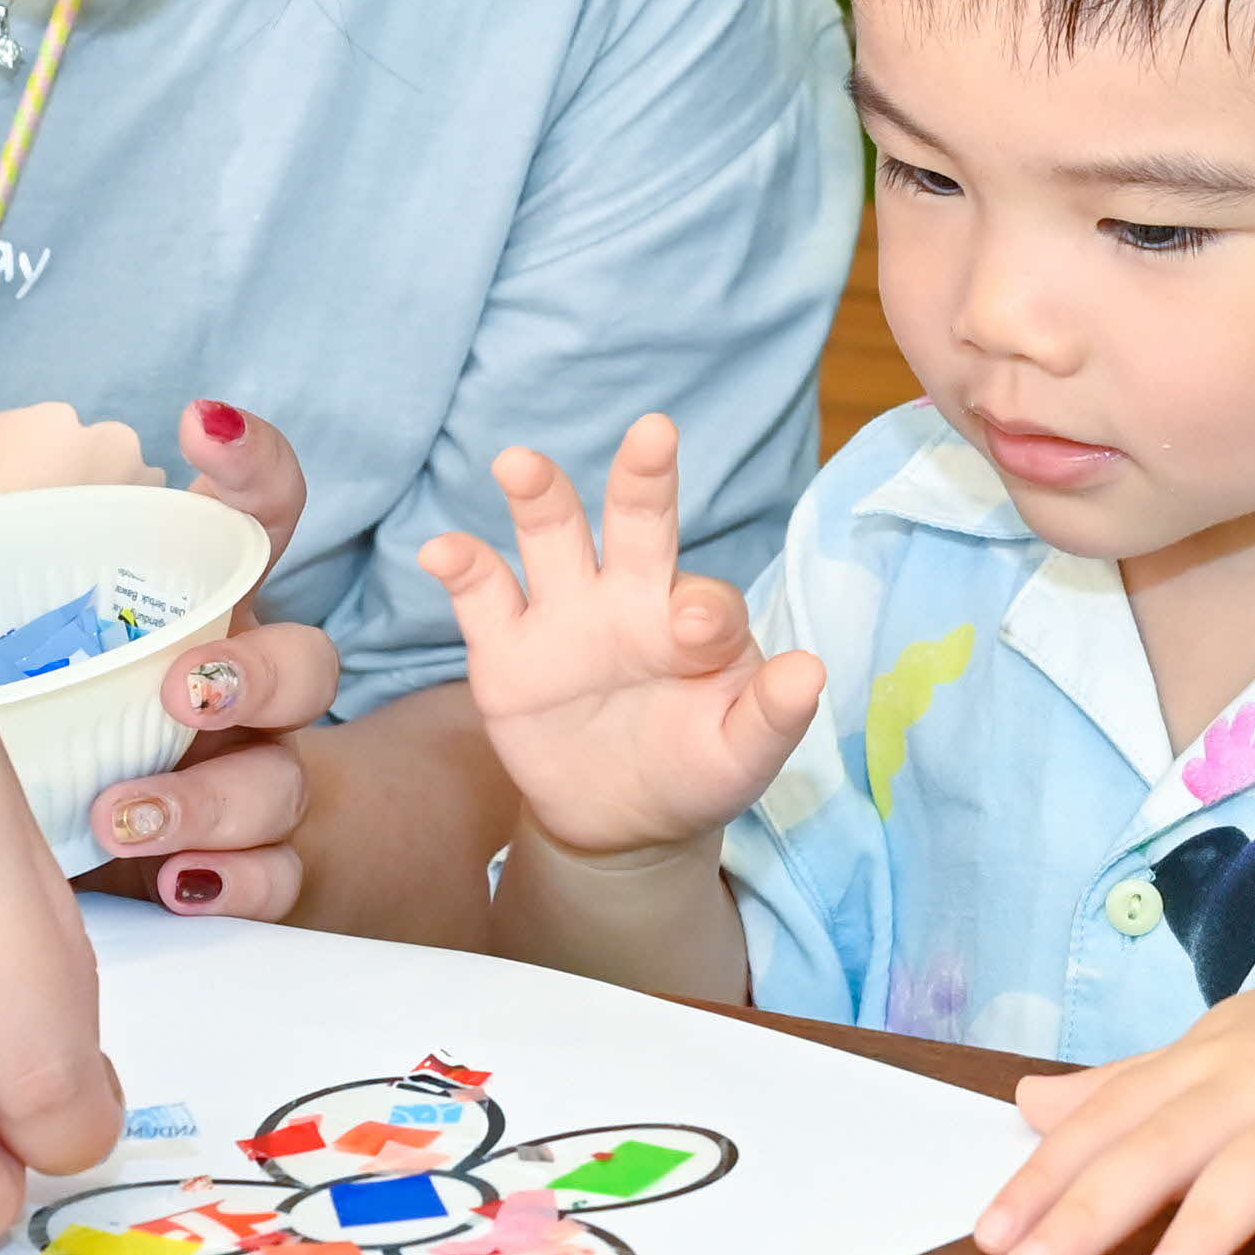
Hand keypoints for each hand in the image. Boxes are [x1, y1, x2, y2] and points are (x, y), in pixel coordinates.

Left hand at [88, 402, 340, 917]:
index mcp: (201, 609)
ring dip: (212, 799)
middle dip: (257, 673)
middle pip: (307, 662)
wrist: (134, 852)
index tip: (197, 426)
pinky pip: (280, 877)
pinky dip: (236, 882)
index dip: (250, 463)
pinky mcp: (261, 866)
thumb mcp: (23, 654)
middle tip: (179, 691)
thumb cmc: (62, 727)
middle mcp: (248, 688)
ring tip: (118, 816)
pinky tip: (180, 886)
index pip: (258, 516)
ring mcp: (262, 777)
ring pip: (284, 780)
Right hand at [420, 413, 823, 856]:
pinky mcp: (505, 647)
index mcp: (692, 619)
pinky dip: (462, 566)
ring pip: (553, 536)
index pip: (704, 597)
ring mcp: (565, 613)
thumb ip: (772, 717)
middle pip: (638, 525)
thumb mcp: (739, 756)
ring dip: (540, 495)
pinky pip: (483, 594)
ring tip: (519, 464)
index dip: (703, 610)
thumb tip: (811, 671)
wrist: (619, 820)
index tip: (696, 631)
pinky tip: (442, 550)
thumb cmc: (694, 771)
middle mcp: (629, 597)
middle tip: (655, 434)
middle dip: (644, 481)